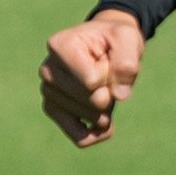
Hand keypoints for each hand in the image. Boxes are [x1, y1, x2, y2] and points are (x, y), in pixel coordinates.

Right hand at [40, 10, 143, 145]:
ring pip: (88, 118)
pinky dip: (96, 135)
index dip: (110, 76)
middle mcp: (47, 69)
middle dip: (111, 93)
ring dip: (108, 109)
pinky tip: (106, 126)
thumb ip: (127, 62)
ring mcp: (48, 91)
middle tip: (109, 76)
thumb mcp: (128, 38)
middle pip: (91, 100)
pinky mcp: (52, 109)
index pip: (92, 81)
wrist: (104, 46)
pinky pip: (78, 137)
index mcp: (60, 46)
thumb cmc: (114, 39)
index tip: (106, 58)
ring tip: (104, 89)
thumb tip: (119, 96)